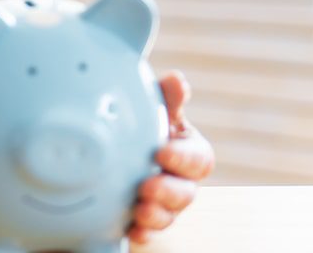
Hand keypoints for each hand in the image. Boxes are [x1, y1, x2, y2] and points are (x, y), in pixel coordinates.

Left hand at [128, 70, 214, 244]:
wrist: (113, 144)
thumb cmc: (141, 122)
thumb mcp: (153, 106)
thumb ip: (167, 97)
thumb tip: (176, 80)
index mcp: (187, 150)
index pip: (199, 158)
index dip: (182, 158)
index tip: (161, 152)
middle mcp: (180, 179)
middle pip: (187, 193)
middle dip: (169, 191)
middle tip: (146, 186)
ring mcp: (164, 202)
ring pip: (170, 215)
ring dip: (156, 215)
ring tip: (139, 210)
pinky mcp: (145, 219)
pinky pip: (149, 232)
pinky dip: (143, 233)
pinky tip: (132, 231)